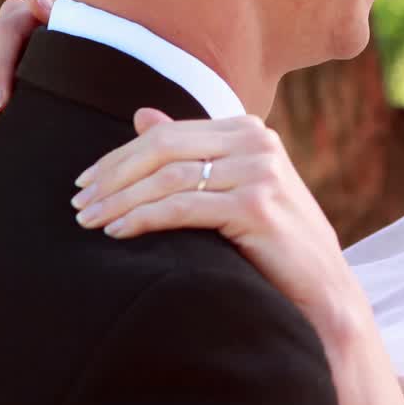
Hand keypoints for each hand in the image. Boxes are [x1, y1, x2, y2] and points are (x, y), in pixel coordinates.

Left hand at [72, 111, 403, 404]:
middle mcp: (258, 142)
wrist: (323, 289)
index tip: (86, 182)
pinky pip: (183, 206)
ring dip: (121, 199)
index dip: (119, 156)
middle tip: (80, 202)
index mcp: (250, 130)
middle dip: (113, 175)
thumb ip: (192, 151)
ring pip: (168, 177)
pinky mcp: (257, 205)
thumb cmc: (275, 242)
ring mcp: (260, 171)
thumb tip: (141, 115)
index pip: (168, 134)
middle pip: (164, 148)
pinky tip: (119, 232)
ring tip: (91, 221)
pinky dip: (144, 218)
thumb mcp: (234, 188)